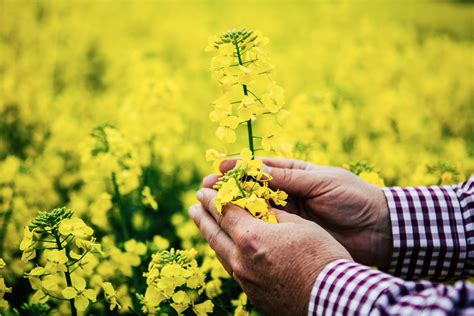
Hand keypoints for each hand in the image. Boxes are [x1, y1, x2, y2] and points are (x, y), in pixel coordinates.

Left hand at [189, 189, 351, 315]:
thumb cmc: (321, 257)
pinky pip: (232, 269)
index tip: (202, 190)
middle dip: (203, 217)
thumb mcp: (299, 226)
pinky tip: (225, 250)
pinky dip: (225, 253)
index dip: (213, 199)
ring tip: (203, 225)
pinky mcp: (252, 294)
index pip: (224, 212)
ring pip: (220, 253)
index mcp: (251, 237)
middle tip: (193, 206)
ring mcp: (245, 280)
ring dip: (210, 236)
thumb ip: (274, 216)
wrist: (332, 300)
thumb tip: (260, 210)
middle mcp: (241, 259)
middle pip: (214, 233)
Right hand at [203, 158, 391, 268]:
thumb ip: (289, 178)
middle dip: (228, 186)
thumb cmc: (353, 198)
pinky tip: (231, 226)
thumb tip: (255, 169)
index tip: (218, 168)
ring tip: (210, 205)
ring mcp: (288, 213)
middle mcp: (287, 191)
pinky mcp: (292, 232)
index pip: (260, 166)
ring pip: (255, 208)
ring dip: (233, 206)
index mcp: (295, 173)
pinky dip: (249, 225)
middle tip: (204, 187)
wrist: (378, 229)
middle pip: (251, 187)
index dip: (238, 166)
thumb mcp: (321, 181)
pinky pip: (266, 227)